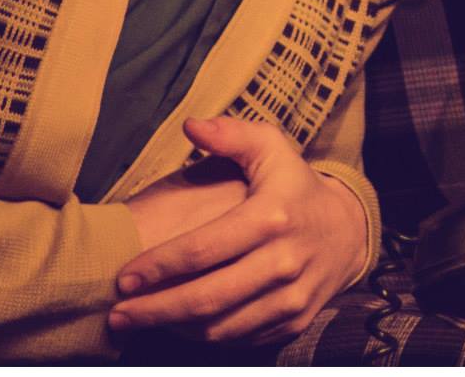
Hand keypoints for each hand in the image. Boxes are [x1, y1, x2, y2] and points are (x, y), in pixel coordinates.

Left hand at [108, 116, 369, 345]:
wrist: (347, 230)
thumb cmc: (295, 186)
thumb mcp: (272, 148)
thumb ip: (231, 134)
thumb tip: (190, 126)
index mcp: (273, 216)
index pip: (204, 249)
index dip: (159, 266)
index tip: (123, 277)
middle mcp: (284, 261)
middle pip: (207, 297)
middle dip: (154, 309)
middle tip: (116, 313)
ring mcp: (291, 297)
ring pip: (221, 327)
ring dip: (173, 329)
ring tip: (139, 321)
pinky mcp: (294, 322)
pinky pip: (240, 339)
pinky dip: (204, 338)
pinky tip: (178, 327)